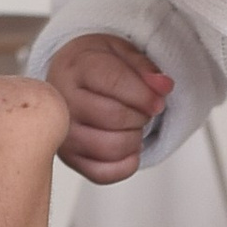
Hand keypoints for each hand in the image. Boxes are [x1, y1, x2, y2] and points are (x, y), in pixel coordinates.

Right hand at [45, 33, 172, 185]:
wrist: (68, 78)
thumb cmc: (96, 66)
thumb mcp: (121, 52)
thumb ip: (144, 67)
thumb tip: (163, 86)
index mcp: (76, 68)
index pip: (114, 83)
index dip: (144, 94)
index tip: (157, 100)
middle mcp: (64, 102)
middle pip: (115, 117)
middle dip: (141, 115)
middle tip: (141, 109)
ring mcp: (64, 134)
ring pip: (112, 148)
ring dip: (134, 139)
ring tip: (131, 125)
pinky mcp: (70, 159)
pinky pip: (104, 174)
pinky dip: (126, 164)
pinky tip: (128, 147)